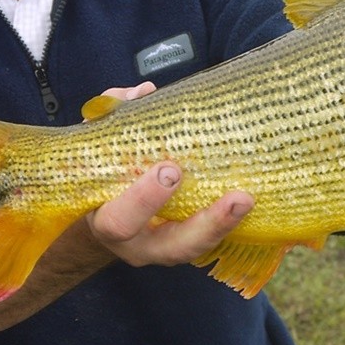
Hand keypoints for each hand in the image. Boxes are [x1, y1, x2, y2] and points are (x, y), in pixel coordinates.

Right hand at [84, 82, 252, 266]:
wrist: (103, 209)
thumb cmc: (100, 172)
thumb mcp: (95, 144)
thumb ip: (112, 116)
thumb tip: (143, 93)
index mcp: (104, 221)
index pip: (119, 221)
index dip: (144, 199)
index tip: (169, 169)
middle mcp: (136, 244)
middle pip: (173, 248)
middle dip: (205, 223)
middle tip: (235, 196)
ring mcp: (165, 250)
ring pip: (197, 248)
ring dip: (225, 225)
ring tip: (248, 200)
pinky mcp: (187, 244)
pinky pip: (210, 240)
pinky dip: (230, 222)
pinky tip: (249, 200)